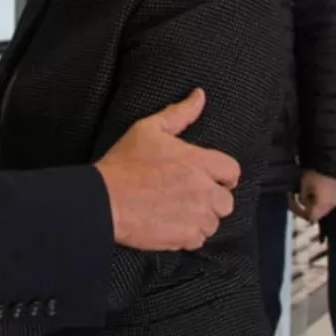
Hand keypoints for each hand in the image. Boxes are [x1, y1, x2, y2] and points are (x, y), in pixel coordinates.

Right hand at [95, 88, 238, 251]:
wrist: (103, 200)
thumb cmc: (125, 163)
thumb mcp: (148, 129)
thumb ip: (179, 113)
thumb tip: (200, 95)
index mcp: (198, 162)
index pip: (232, 171)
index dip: (222, 175)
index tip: (209, 177)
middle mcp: (203, 190)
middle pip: (227, 201)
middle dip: (212, 199)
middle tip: (190, 195)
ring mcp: (195, 216)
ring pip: (214, 222)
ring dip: (201, 218)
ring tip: (178, 210)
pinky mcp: (184, 238)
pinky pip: (199, 240)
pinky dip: (189, 235)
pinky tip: (171, 224)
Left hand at [289, 171, 335, 222]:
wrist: (333, 160)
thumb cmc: (317, 174)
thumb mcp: (304, 184)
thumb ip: (302, 197)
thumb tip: (302, 201)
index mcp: (324, 206)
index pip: (311, 216)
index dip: (300, 212)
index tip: (293, 203)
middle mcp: (333, 204)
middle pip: (319, 211)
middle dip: (308, 205)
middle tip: (300, 194)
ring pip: (325, 204)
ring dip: (316, 199)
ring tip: (309, 188)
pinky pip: (331, 197)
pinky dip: (323, 195)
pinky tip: (318, 186)